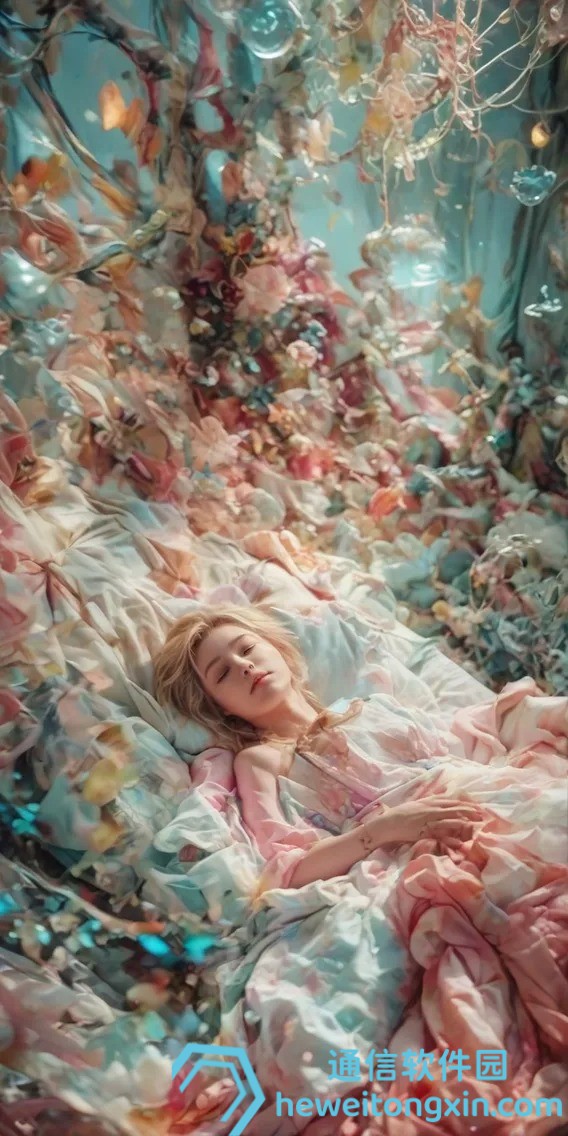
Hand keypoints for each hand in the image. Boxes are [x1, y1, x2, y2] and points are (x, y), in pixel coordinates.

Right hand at [367, 796, 483, 848]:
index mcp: (430, 802)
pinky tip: (460, 841)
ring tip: (476, 824)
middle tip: (482, 814)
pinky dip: (450, 838)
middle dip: (469, 811)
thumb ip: (431, 801)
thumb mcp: (418, 804)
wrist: (388, 822)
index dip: (465, 803)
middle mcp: (431, 809)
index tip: (477, 806)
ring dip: (464, 821)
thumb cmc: (402, 813)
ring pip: (449, 819)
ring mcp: (428, 820)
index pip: (451, 801)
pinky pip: (439, 834)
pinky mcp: (424, 831)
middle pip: (453, 808)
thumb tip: (442, 796)